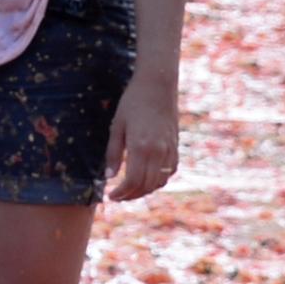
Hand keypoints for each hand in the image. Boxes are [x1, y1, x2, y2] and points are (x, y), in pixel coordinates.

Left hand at [104, 70, 180, 200]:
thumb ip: (113, 153)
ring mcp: (170, 149)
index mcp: (141, 147)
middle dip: (132, 195)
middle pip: (147, 185)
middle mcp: (159, 151)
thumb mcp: (116, 127)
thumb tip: (108, 177)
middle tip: (118, 197)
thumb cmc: (132, 104)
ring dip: (145, 190)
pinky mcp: (176, 146)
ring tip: (129, 190)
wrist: (158, 86)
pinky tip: (146, 179)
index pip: (133, 181)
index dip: (122, 193)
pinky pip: (170, 171)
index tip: (110, 196)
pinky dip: (158, 180)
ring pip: (160, 181)